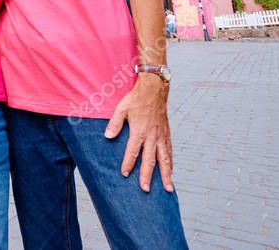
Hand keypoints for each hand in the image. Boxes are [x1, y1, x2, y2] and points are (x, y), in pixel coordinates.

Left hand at [105, 75, 173, 192]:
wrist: (154, 90)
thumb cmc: (135, 99)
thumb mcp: (121, 109)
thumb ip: (114, 123)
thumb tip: (107, 136)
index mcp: (140, 131)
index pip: (133, 151)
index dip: (128, 163)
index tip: (124, 174)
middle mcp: (152, 136)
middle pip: (150, 160)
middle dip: (147, 176)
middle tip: (145, 189)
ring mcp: (161, 136)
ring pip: (164, 159)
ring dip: (165, 175)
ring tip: (167, 188)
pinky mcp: (167, 135)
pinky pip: (169, 152)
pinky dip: (171, 164)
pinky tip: (171, 172)